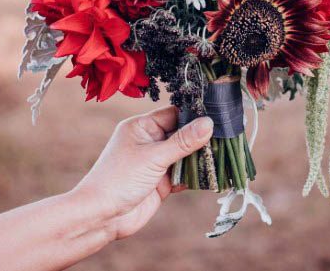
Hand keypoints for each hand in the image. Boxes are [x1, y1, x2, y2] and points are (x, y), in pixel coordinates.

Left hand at [73, 106, 212, 239]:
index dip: (194, 114)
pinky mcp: (161, 182)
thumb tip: (208, 123)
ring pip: (185, 155)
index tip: (219, 113)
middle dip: (201, 137)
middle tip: (228, 135)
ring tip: (224, 154)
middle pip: (182, 134)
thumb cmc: (119, 179)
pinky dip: (195, 175)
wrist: (101, 217)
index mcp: (142, 126)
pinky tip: (212, 174)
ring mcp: (156, 162)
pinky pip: (183, 174)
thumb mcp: (154, 156)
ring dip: (200, 157)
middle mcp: (150, 141)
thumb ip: (183, 141)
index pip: (174, 113)